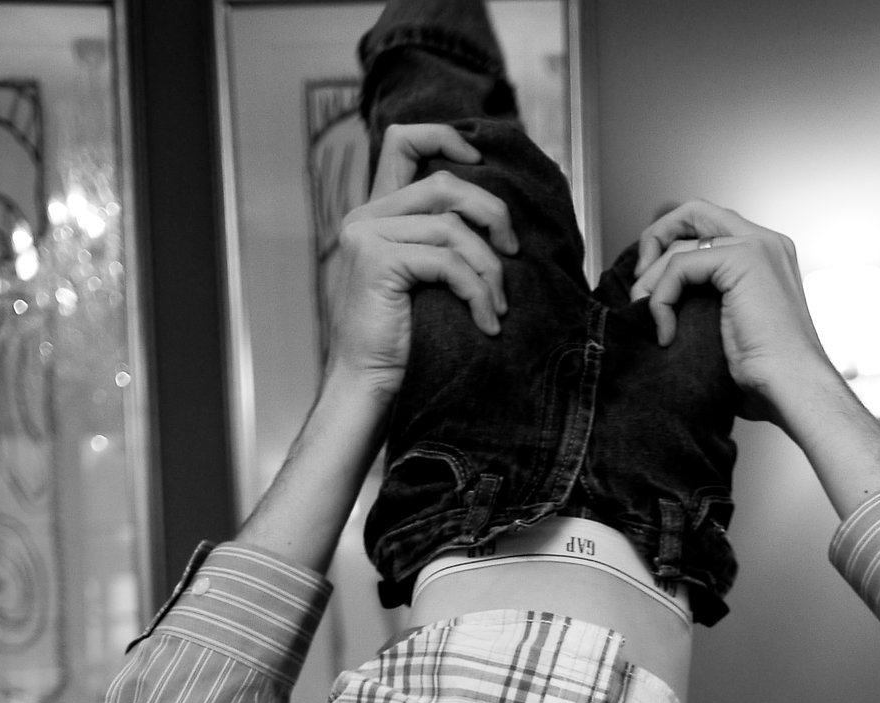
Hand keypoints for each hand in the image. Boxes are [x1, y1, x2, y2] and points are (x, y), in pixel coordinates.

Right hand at [323, 121, 518, 408]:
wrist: (369, 387)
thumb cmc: (404, 343)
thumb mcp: (426, 281)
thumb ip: (441, 241)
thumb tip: (495, 220)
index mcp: (376, 213)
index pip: (402, 140)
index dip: (444, 137)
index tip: (480, 163)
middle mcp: (367, 216)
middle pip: (444, 184)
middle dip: (491, 214)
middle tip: (512, 253)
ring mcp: (368, 235)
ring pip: (452, 228)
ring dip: (488, 269)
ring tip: (497, 307)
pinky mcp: (377, 261)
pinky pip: (447, 261)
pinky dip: (477, 292)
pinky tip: (486, 322)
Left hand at [630, 200, 829, 426]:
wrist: (791, 388)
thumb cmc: (765, 374)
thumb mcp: (729, 327)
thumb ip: (707, 299)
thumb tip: (662, 301)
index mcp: (765, 255)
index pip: (708, 226)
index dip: (672, 245)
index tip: (651, 285)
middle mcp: (764, 242)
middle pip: (694, 212)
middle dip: (656, 240)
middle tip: (640, 286)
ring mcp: (756, 246)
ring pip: (682, 241)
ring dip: (652, 279)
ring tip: (645, 314)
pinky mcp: (744, 258)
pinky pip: (681, 264)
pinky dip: (662, 297)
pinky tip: (666, 332)